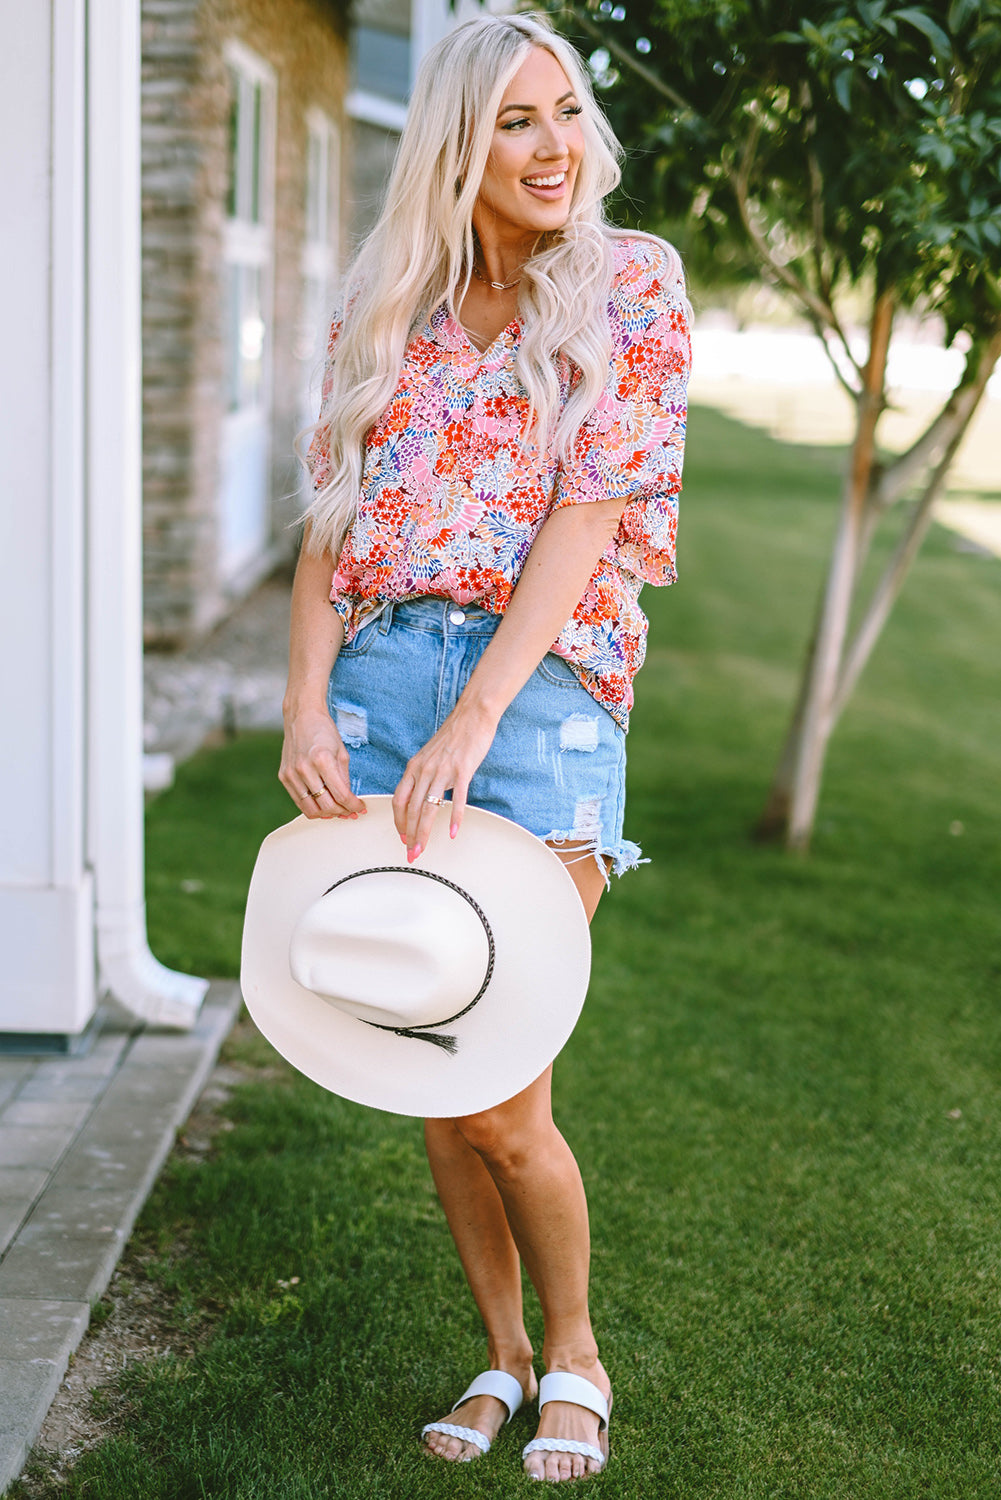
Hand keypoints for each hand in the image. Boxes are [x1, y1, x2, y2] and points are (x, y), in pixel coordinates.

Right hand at [279, 707, 366, 820]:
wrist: (301, 717)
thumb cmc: (324, 732)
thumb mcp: (342, 753)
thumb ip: (344, 779)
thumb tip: (349, 801)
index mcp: (322, 760)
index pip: (341, 795)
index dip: (354, 805)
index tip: (360, 807)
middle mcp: (304, 769)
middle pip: (326, 806)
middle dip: (342, 812)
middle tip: (350, 811)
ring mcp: (292, 774)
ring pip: (311, 809)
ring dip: (327, 814)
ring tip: (337, 810)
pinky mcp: (284, 776)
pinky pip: (299, 801)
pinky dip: (313, 806)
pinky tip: (323, 803)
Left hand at [391, 702, 496, 858]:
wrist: (472, 715)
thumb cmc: (453, 736)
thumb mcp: (429, 755)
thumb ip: (423, 775)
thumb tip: (420, 796)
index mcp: (414, 767)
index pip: (399, 800)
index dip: (399, 822)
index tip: (402, 837)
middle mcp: (425, 770)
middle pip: (412, 809)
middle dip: (409, 835)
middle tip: (411, 852)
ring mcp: (443, 771)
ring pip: (429, 808)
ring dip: (424, 832)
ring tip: (422, 848)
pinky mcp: (462, 771)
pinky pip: (457, 799)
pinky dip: (454, 818)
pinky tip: (453, 832)